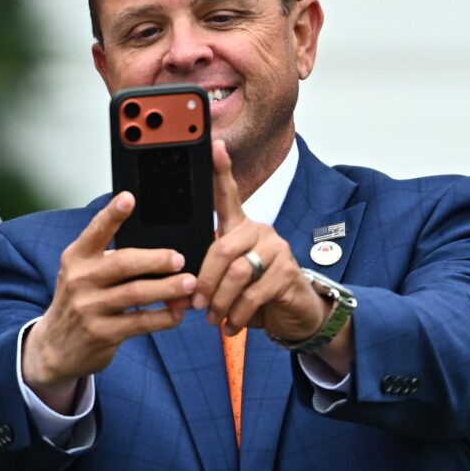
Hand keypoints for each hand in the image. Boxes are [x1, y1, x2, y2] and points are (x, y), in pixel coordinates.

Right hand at [21, 193, 196, 401]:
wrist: (53, 348)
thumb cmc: (78, 303)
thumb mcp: (81, 275)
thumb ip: (108, 261)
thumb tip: (159, 254)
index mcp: (76, 258)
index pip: (95, 231)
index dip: (112, 214)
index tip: (129, 198)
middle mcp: (80, 280)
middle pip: (124, 263)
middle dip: (156, 259)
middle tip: (180, 259)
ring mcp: (89, 308)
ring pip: (136, 293)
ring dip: (168, 288)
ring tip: (190, 284)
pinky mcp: (102, 334)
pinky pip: (140, 322)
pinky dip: (164, 317)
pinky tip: (177, 313)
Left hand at [195, 140, 326, 340]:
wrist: (294, 314)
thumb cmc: (256, 293)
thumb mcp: (228, 279)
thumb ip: (207, 273)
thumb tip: (175, 282)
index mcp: (241, 228)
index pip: (229, 194)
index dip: (221, 170)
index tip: (213, 145)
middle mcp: (260, 231)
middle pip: (222, 247)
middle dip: (203, 280)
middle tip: (196, 304)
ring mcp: (276, 249)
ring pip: (236, 273)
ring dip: (219, 302)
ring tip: (214, 318)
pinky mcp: (287, 272)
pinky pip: (253, 293)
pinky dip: (237, 314)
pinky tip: (232, 326)